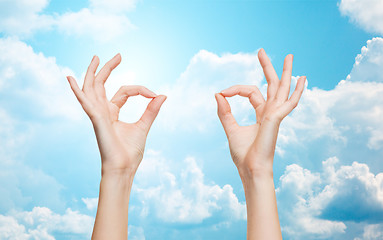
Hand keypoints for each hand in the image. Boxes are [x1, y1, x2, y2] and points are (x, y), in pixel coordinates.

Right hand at [67, 54, 165, 175]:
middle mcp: (102, 112)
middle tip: (119, 55)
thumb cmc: (130, 152)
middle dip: (108, 68)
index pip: (124, 91)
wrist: (124, 168)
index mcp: (112, 113)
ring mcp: (97, 115)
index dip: (140, 89)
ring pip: (91, 89)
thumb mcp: (144, 126)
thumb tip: (162, 95)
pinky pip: (84, 103)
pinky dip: (77, 91)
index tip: (154, 94)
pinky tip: (70, 79)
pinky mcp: (96, 120)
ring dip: (92, 72)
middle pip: (101, 85)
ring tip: (96, 57)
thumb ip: (151, 110)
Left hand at [215, 49, 304, 176]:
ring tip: (289, 56)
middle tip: (261, 51)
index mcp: (262, 114)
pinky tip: (302, 79)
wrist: (250, 170)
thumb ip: (225, 112)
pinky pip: (289, 103)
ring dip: (286, 72)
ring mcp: (276, 115)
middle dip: (267, 67)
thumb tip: (217, 94)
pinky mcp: (276, 119)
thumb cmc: (243, 155)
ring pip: (282, 89)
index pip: (251, 92)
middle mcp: (271, 112)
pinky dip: (297, 91)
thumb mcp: (230, 129)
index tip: (222, 92)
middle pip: (271, 85)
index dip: (235, 89)